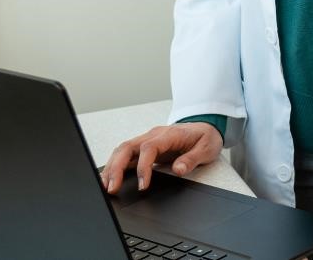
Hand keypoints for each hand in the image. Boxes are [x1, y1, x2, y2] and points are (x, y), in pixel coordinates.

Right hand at [100, 122, 221, 192]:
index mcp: (168, 134)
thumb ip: (192, 159)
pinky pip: (127, 154)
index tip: (143, 185)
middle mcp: (154, 135)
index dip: (143, 167)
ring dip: (112, 167)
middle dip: (117, 168)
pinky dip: (116, 165)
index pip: (148, 148)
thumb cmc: (205, 136)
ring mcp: (148, 140)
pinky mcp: (145, 147)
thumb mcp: (206, 148)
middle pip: (128, 147)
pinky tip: (109, 177)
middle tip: (112, 188)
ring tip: (106, 186)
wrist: (206, 126)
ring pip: (123, 150)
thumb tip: (179, 169)